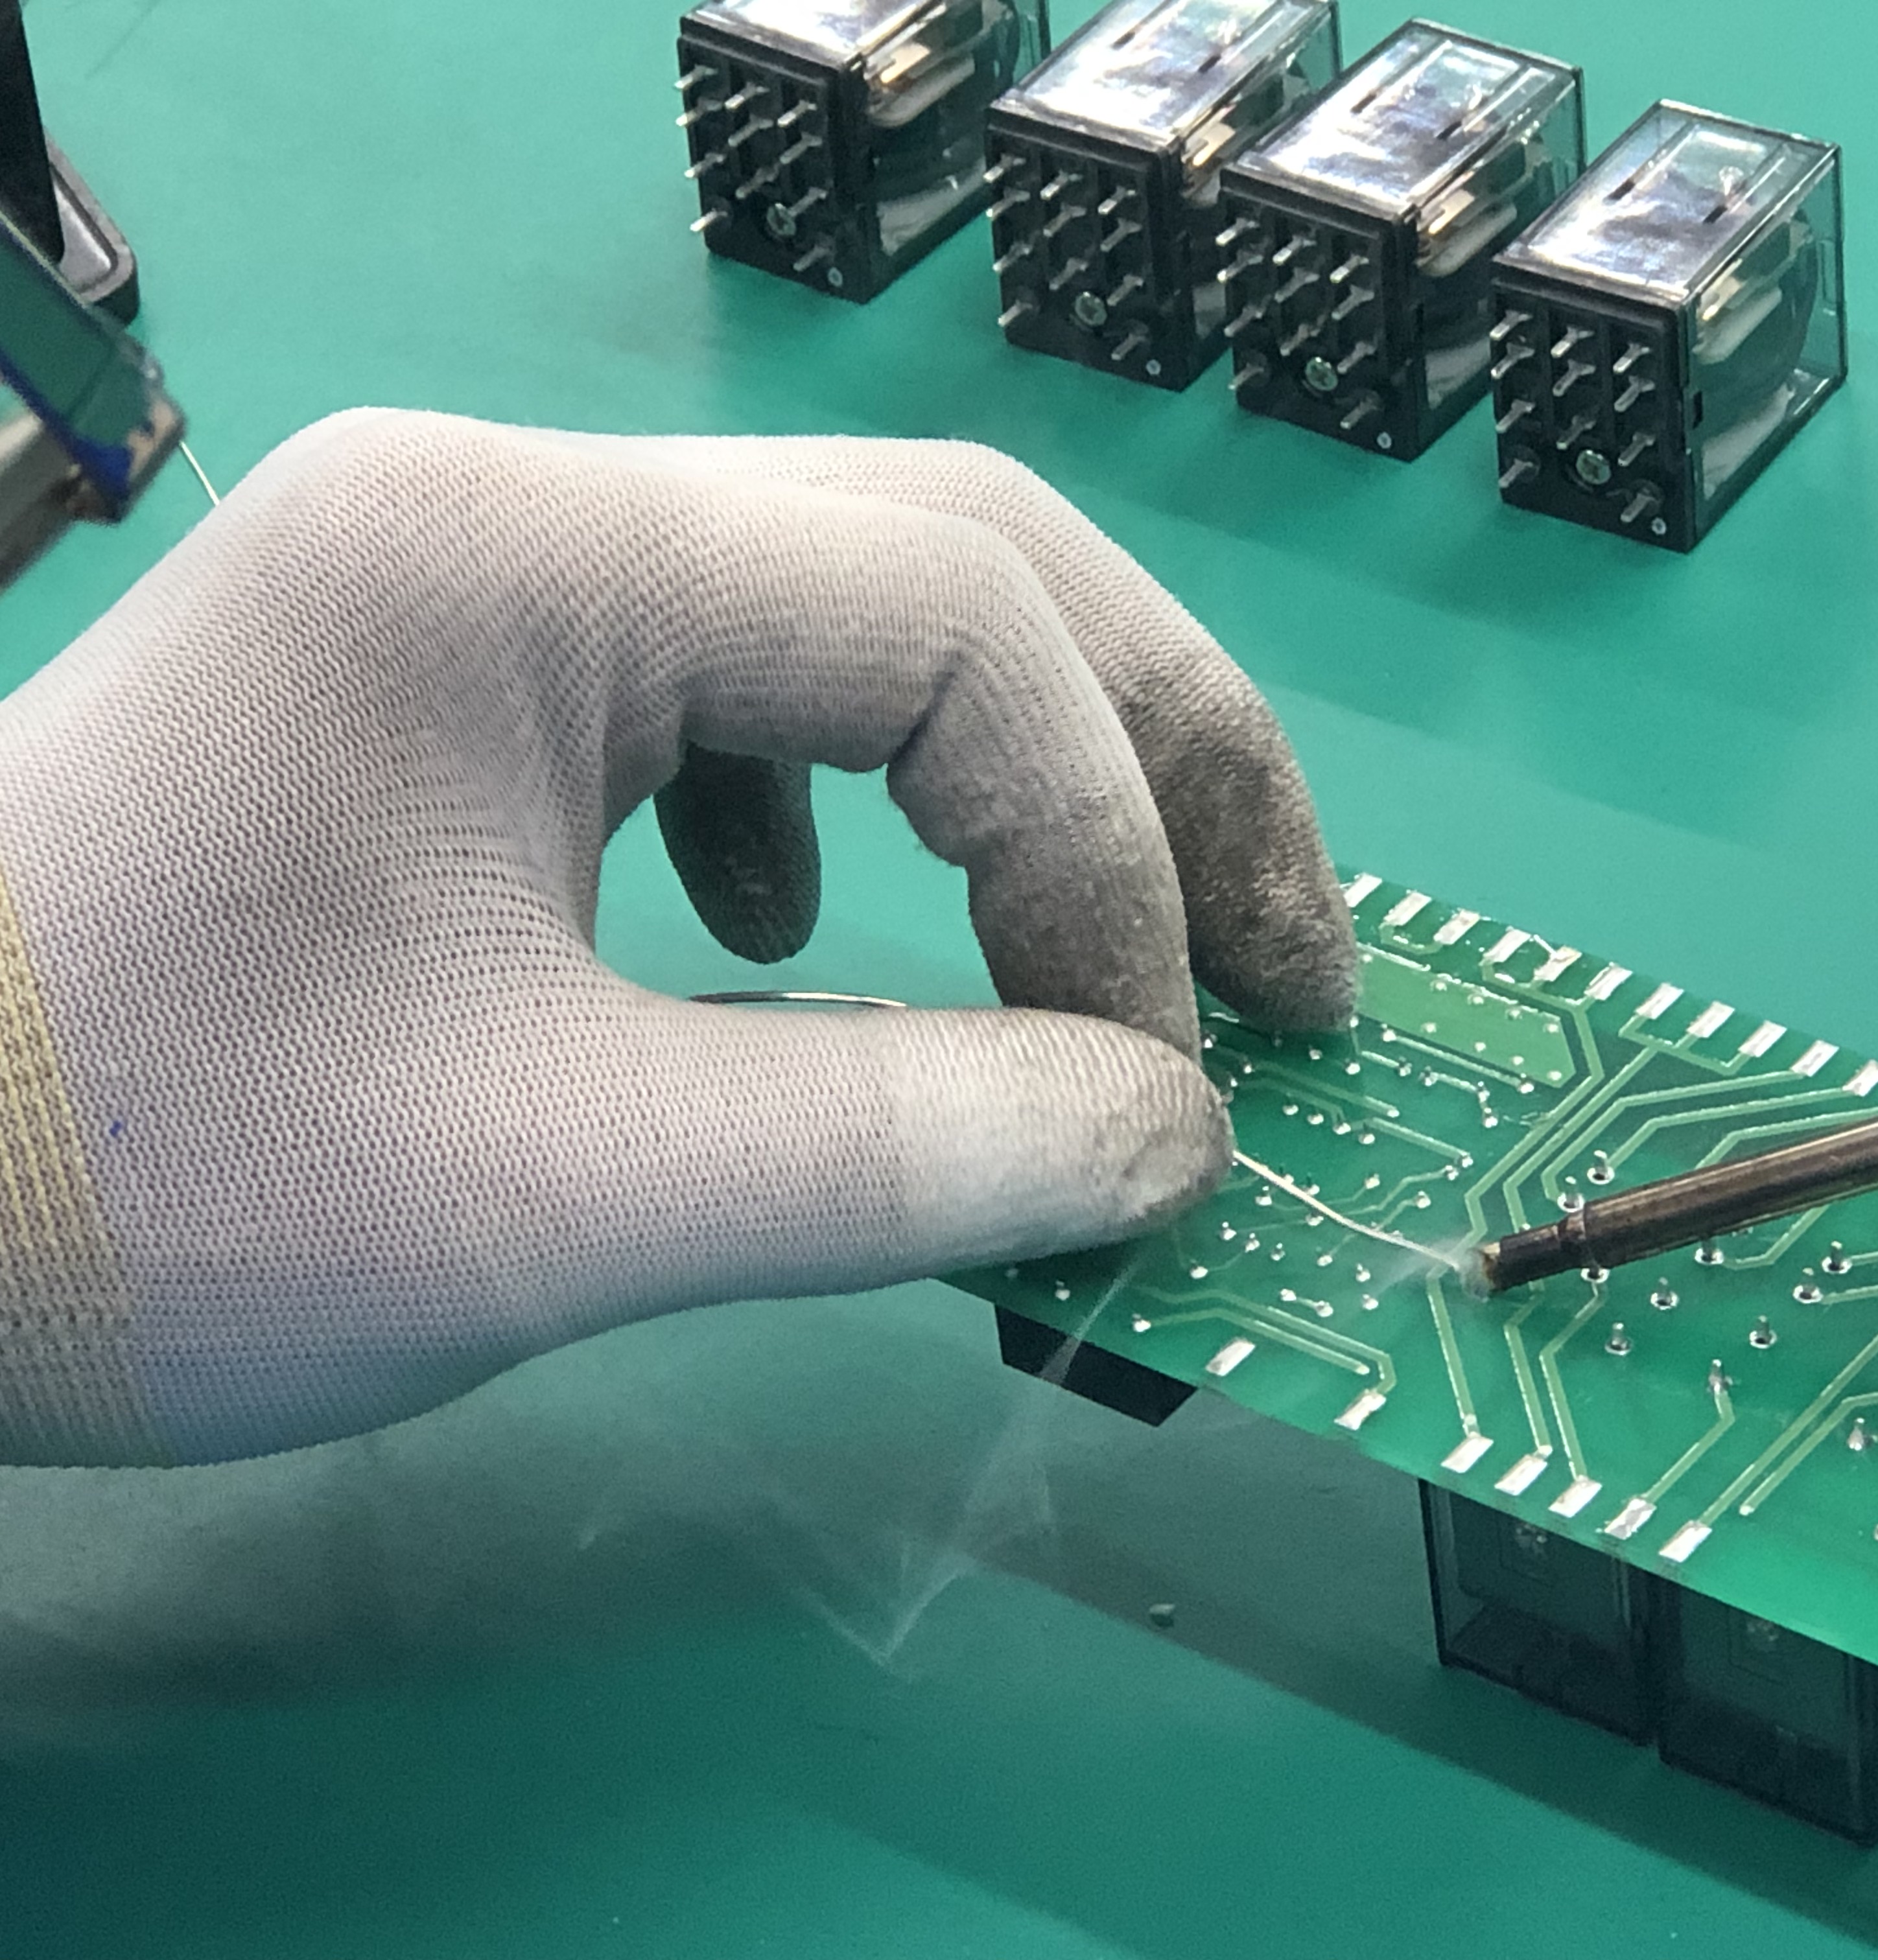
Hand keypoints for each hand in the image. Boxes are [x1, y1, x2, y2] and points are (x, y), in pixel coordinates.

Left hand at [0, 410, 1353, 1467]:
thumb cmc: (137, 1188)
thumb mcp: (556, 1191)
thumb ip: (906, 1156)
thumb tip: (1176, 1145)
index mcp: (522, 557)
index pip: (954, 625)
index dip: (1116, 855)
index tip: (1170, 1086)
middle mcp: (512, 507)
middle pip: (950, 560)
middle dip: (1152, 765)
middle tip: (1290, 967)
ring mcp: (471, 581)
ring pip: (854, 620)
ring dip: (1020, 784)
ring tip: (1118, 963)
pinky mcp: (442, 682)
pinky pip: (724, 697)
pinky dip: (840, 818)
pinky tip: (796, 953)